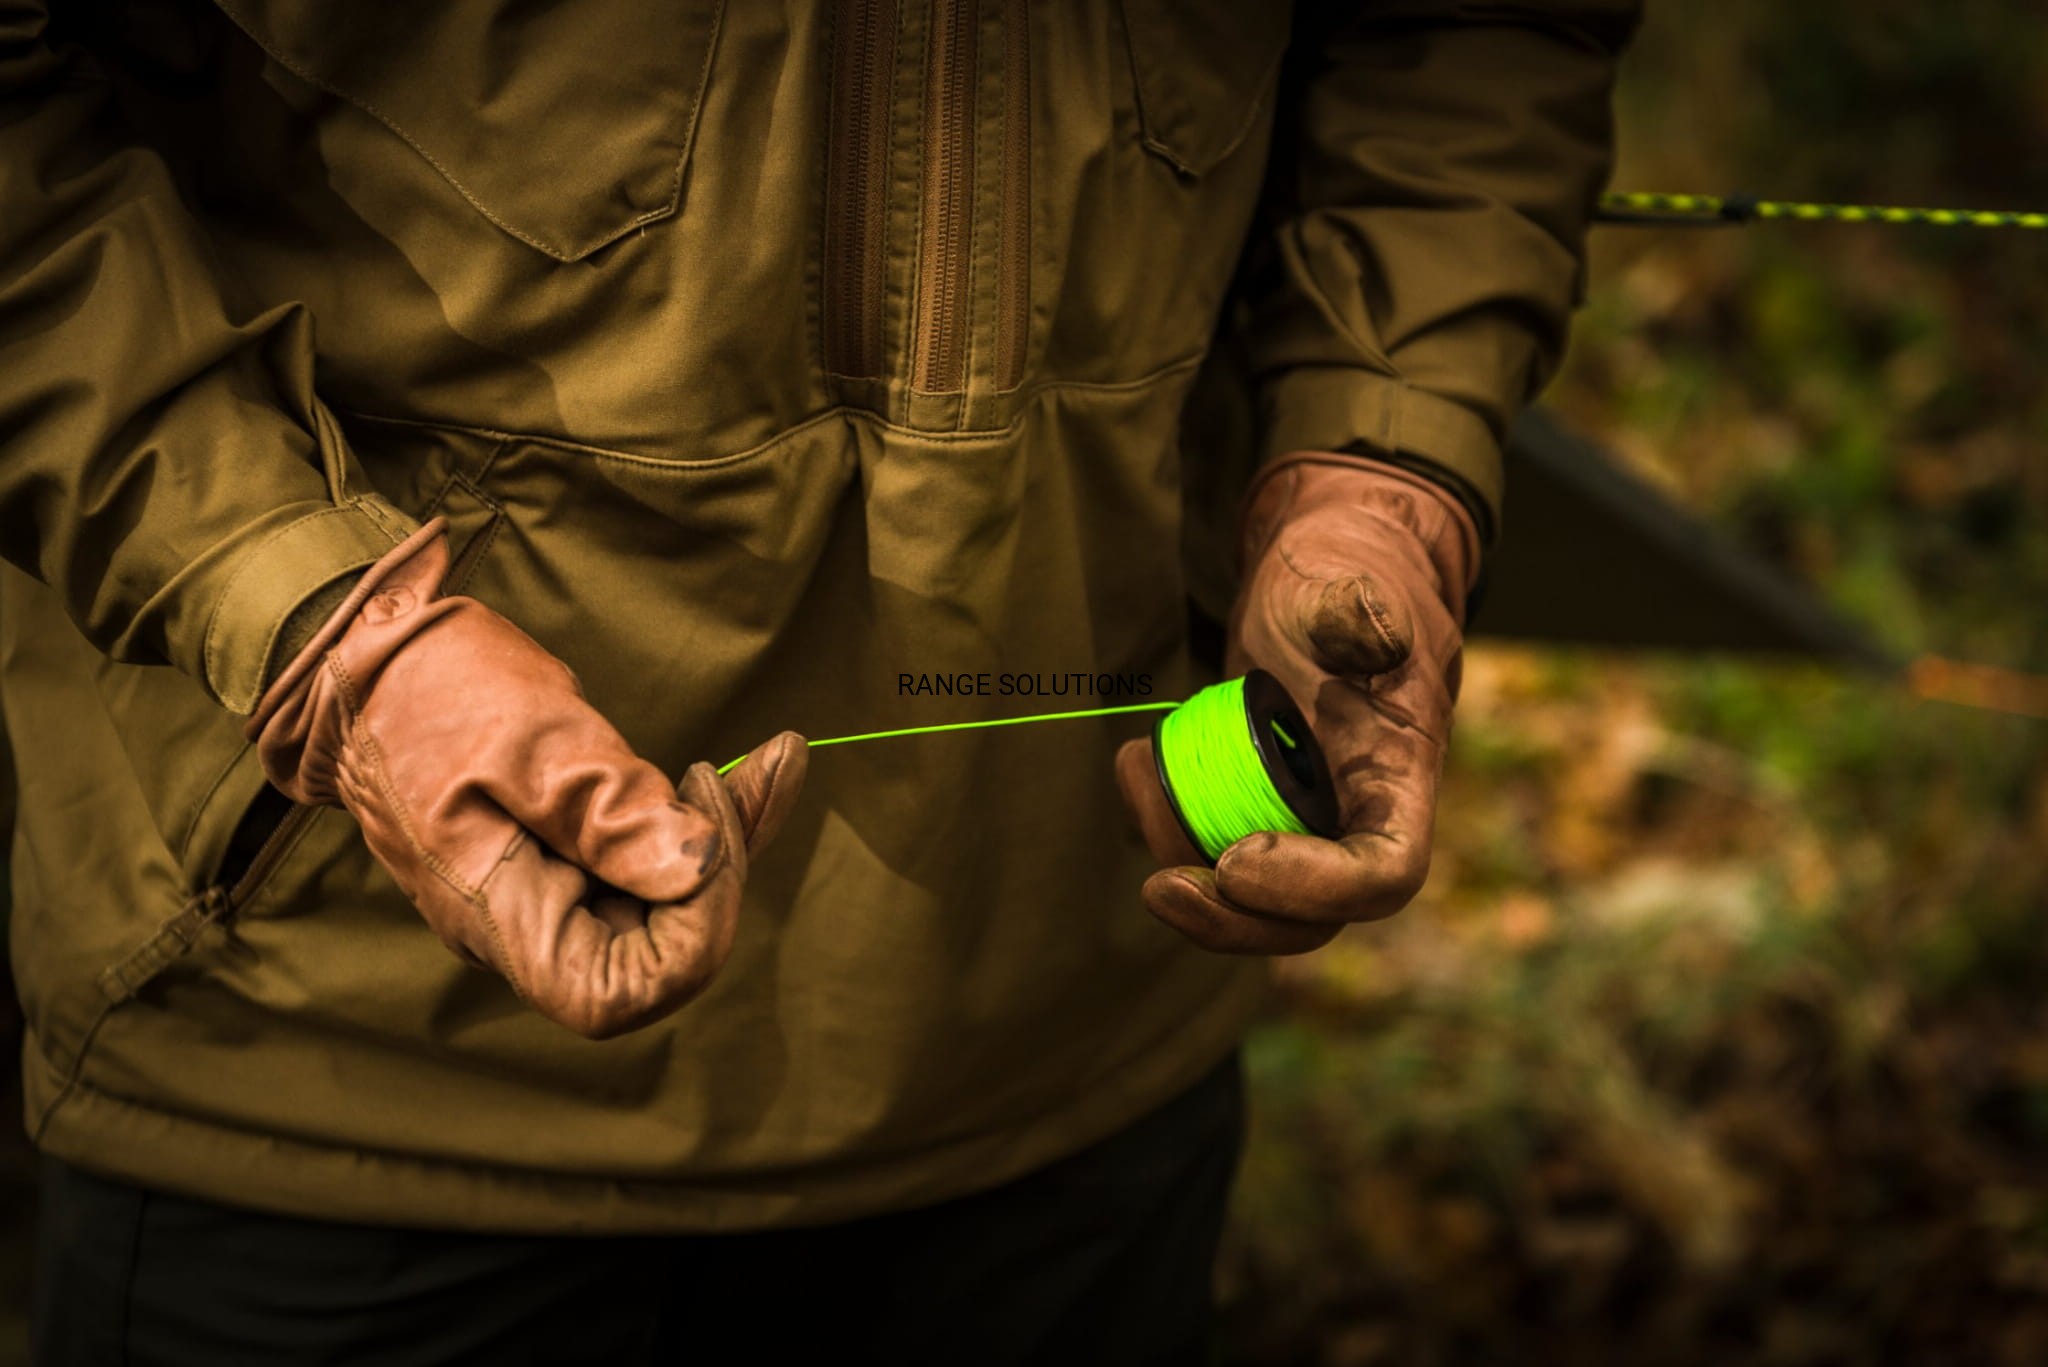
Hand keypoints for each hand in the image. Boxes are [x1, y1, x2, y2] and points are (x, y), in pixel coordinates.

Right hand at [246, 519, 807, 1037]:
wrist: (361, 658)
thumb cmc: (428, 690)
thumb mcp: (526, 738)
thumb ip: (608, 810)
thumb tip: (698, 870)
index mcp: (499, 916)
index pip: (616, 994)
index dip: (689, 936)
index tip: (704, 834)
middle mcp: (526, 928)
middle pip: (656, 955)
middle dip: (723, 871)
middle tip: (759, 769)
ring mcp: (546, 896)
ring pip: (661, 908)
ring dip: (724, 840)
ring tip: (770, 760)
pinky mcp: (564, 858)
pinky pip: (645, 866)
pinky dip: (699, 824)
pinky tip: (745, 766)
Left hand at [1116, 454, 1478, 953]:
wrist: (1322, 570)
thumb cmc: (1346, 569)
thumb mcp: (1352, 581)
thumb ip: (1358, 612)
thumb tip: (1370, 630)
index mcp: (1401, 776)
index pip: (1384, 873)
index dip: (1317, 888)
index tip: (1237, 857)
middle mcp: (1357, 815)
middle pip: (1310, 917)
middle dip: (1232, 919)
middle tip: (1159, 887)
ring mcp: (1305, 818)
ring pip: (1249, 895)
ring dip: (1179, 856)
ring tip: (1135, 772)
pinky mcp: (1255, 805)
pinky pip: (1209, 850)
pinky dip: (1163, 825)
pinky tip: (1134, 763)